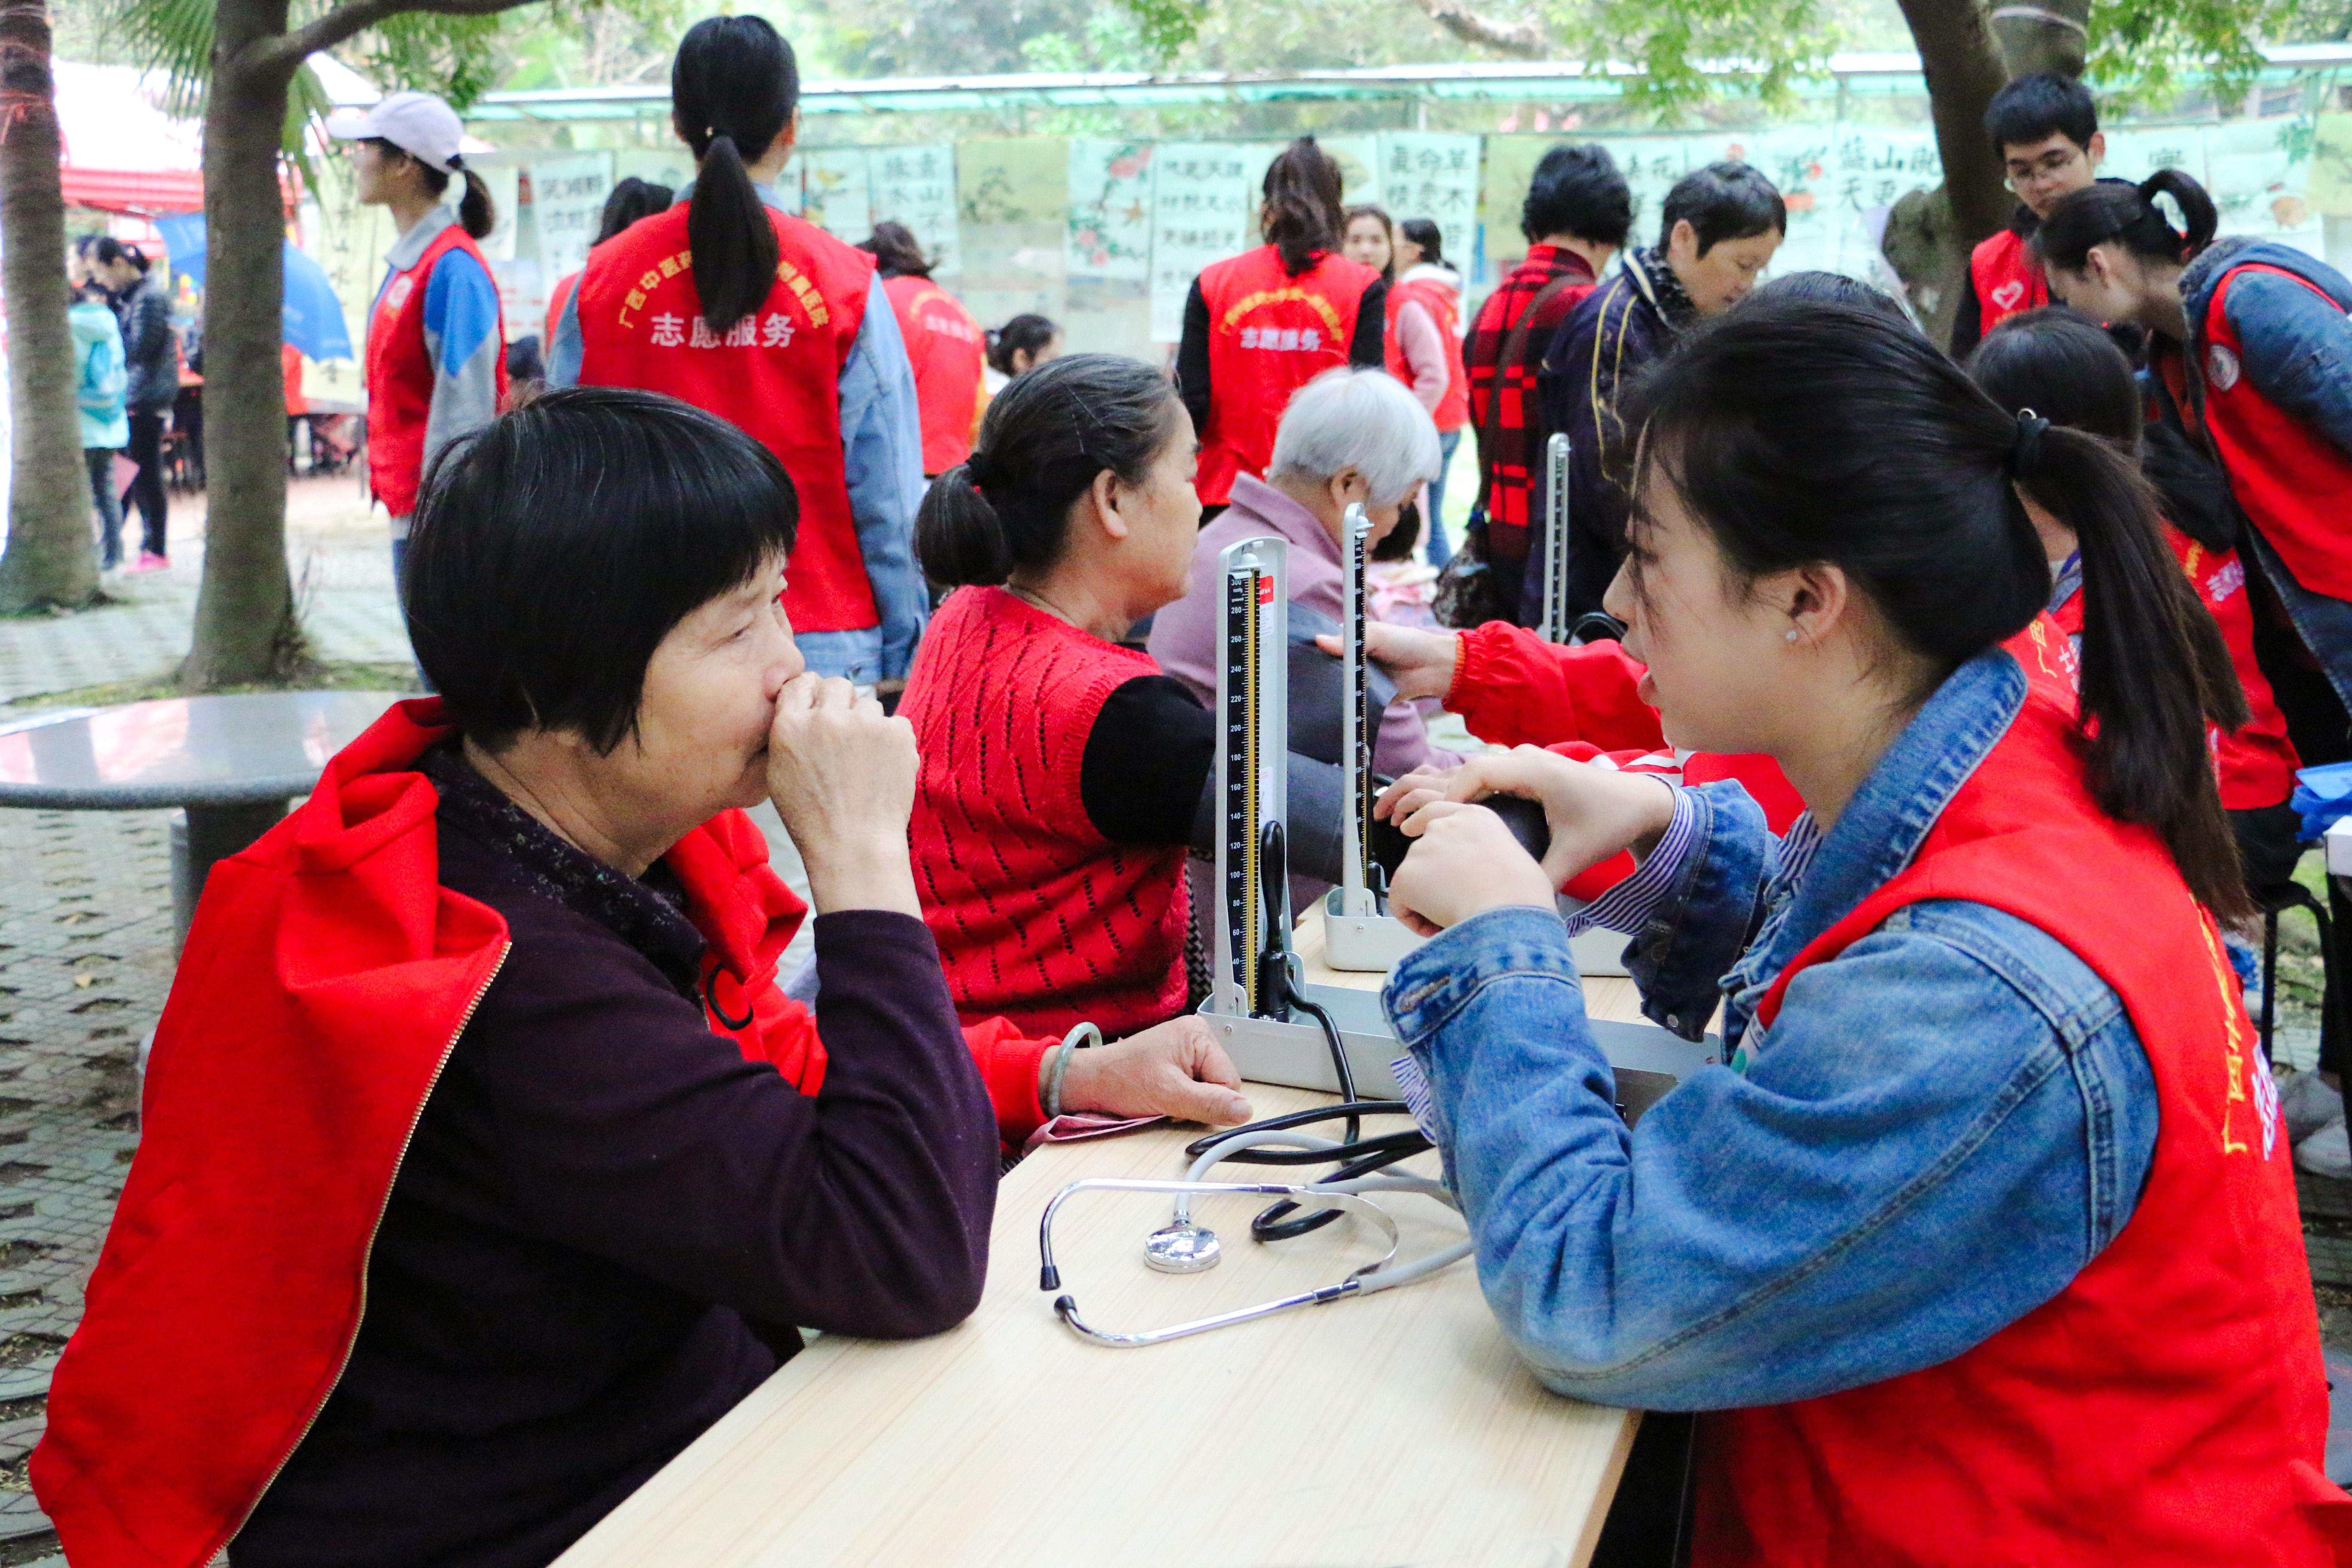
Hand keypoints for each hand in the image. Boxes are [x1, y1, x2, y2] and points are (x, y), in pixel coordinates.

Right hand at [765, 673, 921, 916]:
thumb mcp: (779, 774)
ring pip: (868, 704)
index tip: (819, 708)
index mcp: (790, 725)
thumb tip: (803, 703)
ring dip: (866, 724)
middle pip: (837, 685)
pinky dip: (891, 740)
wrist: (855, 846)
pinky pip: (895, 722)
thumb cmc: (812, 818)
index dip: (811, 694)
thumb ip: (787, 732)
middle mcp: (827, 718)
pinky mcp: (897, 734)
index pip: (801, 683)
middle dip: (840, 704)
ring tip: (862, 761)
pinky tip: (882, 767)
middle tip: (843, 735)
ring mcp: (865, 724)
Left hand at [1052, 1017, 1252, 1124]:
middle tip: (1170, 1099)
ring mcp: (1188, 1049)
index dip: (1212, 1101)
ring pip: (1211, 1089)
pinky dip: (1184, 1098)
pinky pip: (1197, 1087)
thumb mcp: (1168, 1095)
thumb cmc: (1121, 1081)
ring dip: (1192, 1101)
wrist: (1089, 1082)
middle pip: (1222, 1084)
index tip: (1183, 1103)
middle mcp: (1198, 1036)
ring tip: (1164, 1096)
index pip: (1230, 1081)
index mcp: (1199, 1035)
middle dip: (1200, 1100)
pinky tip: (1164, 1094)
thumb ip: (1208, 1103)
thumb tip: (1245, 1111)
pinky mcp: (1179, 1061)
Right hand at [1311, 623, 1459, 701]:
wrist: (1434, 668)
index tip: (1300, 653)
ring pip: (1337, 684)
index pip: (1327, 644)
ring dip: (1330, 687)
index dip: (1315, 649)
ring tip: (1314, 689)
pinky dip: (1343, 701)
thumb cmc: (1408, 643)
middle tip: (1304, 674)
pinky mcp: (1366, 697)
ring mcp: (1358, 679)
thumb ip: (1350, 641)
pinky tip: (1332, 703)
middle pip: (1328, 666)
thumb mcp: (1379, 635)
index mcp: (1353, 640)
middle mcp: (1352, 660)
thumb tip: (1318, 640)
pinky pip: (1350, 700)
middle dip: (1319, 670)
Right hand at [1380, 746, 1675, 889]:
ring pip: (1464, 773)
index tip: (1419, 826)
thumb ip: (1543, 877)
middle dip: (1422, 794)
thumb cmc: (1609, 821)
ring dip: (1431, 792)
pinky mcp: (1520, 773)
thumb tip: (1514, 908)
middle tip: (1388, 819)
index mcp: (1533, 770)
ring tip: (1396, 813)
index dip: (1443, 799)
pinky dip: (1452, 793)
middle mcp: (1522, 759)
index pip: (1475, 774)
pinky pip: (1478, 778)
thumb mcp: (1576, 854)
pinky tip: (1432, 816)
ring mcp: (1520, 763)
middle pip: (1459, 770)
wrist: (1637, 801)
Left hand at [1385, 802, 1557, 934]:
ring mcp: (1422, 849)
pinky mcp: (1406, 875)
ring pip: (1413, 879)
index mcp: (1476, 817)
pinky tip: (1435, 927)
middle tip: (1452, 898)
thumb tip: (1483, 875)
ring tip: (1453, 916)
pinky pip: (1400, 903)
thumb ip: (1489, 854)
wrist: (1508, 911)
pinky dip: (1413, 918)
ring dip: (1425, 898)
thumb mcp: (1513, 855)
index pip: (1438, 810)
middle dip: (1432, 874)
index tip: (1411, 830)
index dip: (1422, 823)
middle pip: (1423, 849)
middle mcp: (1444, 826)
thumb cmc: (1522, 894)